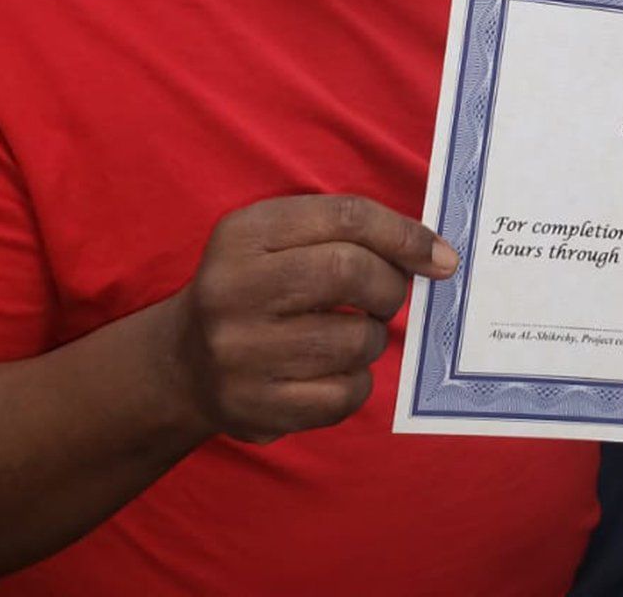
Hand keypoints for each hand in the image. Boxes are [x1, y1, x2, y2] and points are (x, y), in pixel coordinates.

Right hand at [171, 195, 456, 444]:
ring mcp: (240, 353)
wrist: (182, 363)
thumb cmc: (256, 289)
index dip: (404, 235)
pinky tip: (336, 371)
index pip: (345, 217)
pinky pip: (344, 394)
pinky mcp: (255, 406)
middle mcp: (233, 290)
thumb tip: (436, 257)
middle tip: (388, 297)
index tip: (440, 257)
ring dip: (373, 339)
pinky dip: (357, 382)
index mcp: (244, 234)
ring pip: (354, 340)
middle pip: (348, 272)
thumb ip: (349, 233)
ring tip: (352, 335)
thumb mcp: (280, 240)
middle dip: (390, 286)